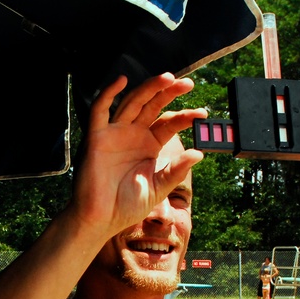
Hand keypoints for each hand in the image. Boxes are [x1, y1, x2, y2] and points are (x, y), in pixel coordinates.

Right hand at [71, 73, 205, 236]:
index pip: (169, 123)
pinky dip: (107, 94)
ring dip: (148, 88)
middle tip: (188, 84)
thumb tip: (199, 154)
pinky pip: (99, 111)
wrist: (101, 220)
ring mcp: (115, 134)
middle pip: (152, 106)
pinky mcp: (96, 137)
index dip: (185, 117)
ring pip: (132, 102)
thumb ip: (176, 172)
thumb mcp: (158, 189)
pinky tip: (121, 81)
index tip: (202, 114)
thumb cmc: (127, 206)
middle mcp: (133, 135)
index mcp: (149, 145)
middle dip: (169, 92)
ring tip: (167, 78)